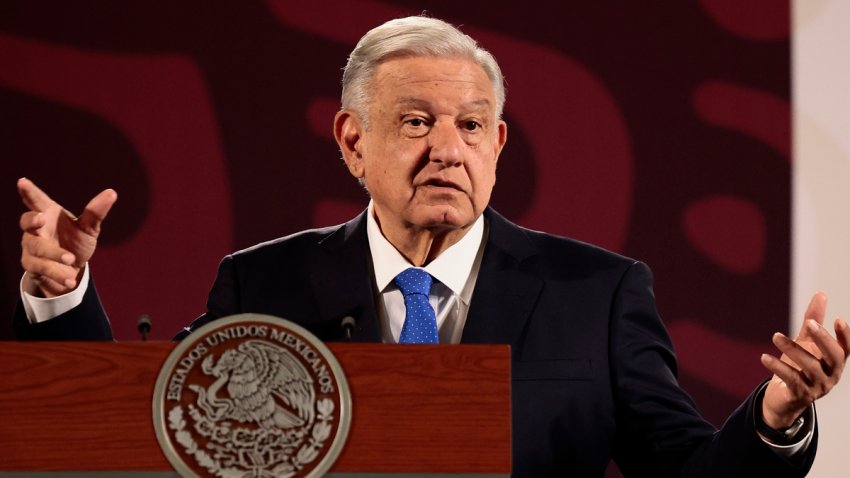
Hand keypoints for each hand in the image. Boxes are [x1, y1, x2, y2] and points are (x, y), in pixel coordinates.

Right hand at [18, 178, 116, 297]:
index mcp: (49, 214)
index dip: (29, 192)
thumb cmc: (76, 242)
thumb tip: (112, 193)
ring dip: (53, 254)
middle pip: (27, 221)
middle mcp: (36, 229)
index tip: (22, 181)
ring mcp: (31, 246)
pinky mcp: (32, 265)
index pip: (37, 201)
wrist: (71, 271)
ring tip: (71, 259)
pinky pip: (41, 268)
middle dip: (31, 220)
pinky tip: (70, 280)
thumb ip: (95, 212)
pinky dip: (57, 274)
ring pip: (36, 247)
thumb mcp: (88, 229)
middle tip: (41, 219)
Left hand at [760, 292, 849, 428]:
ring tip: (775, 336)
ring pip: (810, 367)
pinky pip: (791, 379)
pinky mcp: (800, 395)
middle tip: (808, 323)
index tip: (839, 319)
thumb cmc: (799, 365)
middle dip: (823, 339)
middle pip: (834, 357)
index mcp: (835, 362)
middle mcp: (831, 375)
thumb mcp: (805, 342)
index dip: (845, 336)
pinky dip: (778, 367)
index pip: (847, 349)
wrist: (784, 397)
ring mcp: (818, 387)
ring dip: (792, 349)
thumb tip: (821, 294)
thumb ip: (813, 320)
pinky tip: (764, 357)